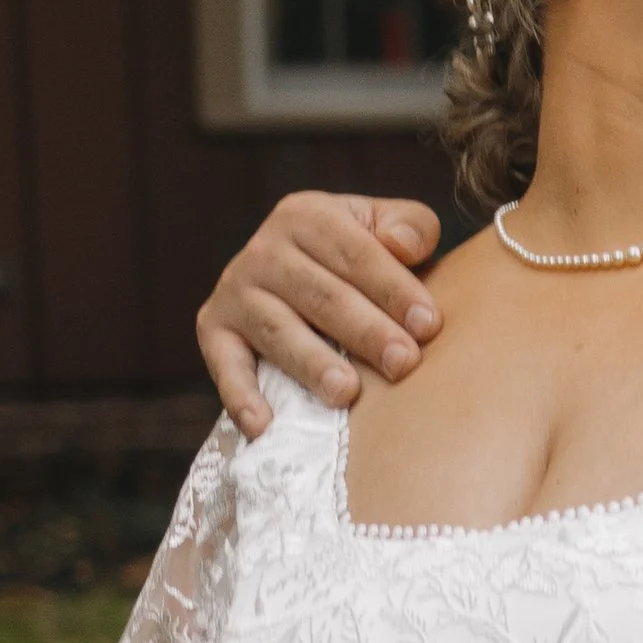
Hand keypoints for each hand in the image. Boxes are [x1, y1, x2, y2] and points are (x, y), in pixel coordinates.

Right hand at [197, 194, 443, 436]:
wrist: (296, 272)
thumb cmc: (359, 259)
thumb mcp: (384, 229)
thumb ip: (408, 227)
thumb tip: (404, 245)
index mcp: (308, 216)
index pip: (356, 254)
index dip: (394, 289)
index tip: (429, 325)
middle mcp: (265, 249)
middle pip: (321, 295)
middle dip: (365, 331)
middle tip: (403, 364)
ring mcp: (235, 290)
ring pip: (280, 331)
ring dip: (312, 363)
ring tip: (346, 392)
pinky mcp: (213, 328)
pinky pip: (226, 365)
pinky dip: (241, 397)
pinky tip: (264, 426)